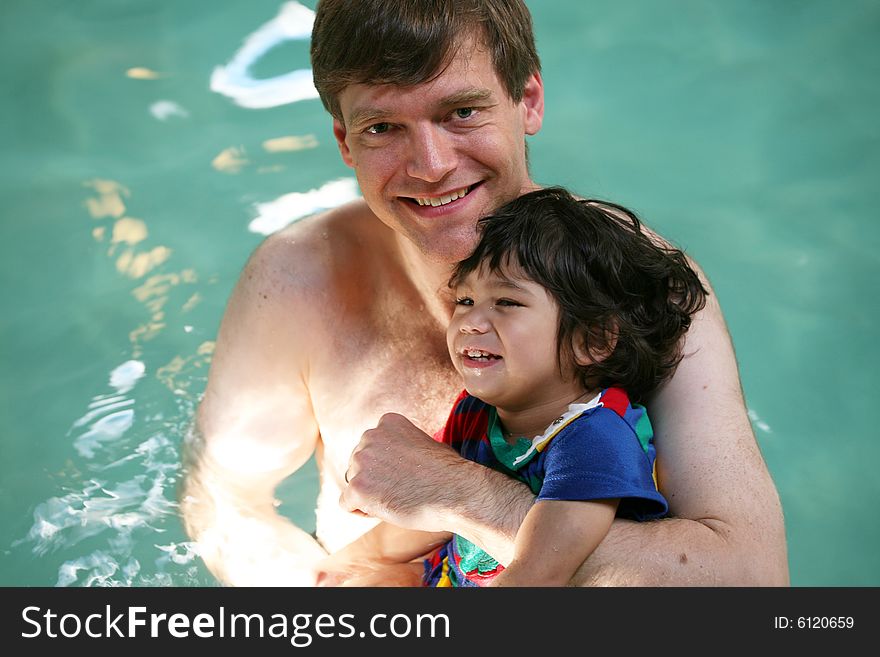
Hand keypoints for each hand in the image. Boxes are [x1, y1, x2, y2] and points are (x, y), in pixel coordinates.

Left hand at [341, 413, 460, 530]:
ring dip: (370, 496)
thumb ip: (403, 445)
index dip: (386, 467)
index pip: (372, 448)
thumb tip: (393, 458)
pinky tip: (387, 509)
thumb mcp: (425, 443)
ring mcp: (361, 461)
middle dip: (375, 480)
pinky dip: (363, 511)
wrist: (458, 493)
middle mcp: (369, 436)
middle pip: (359, 465)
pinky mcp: (357, 487)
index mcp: (387, 422)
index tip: (407, 475)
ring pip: (353, 484)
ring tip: (398, 498)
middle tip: (403, 489)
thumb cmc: (449, 473)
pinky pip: (347, 503)